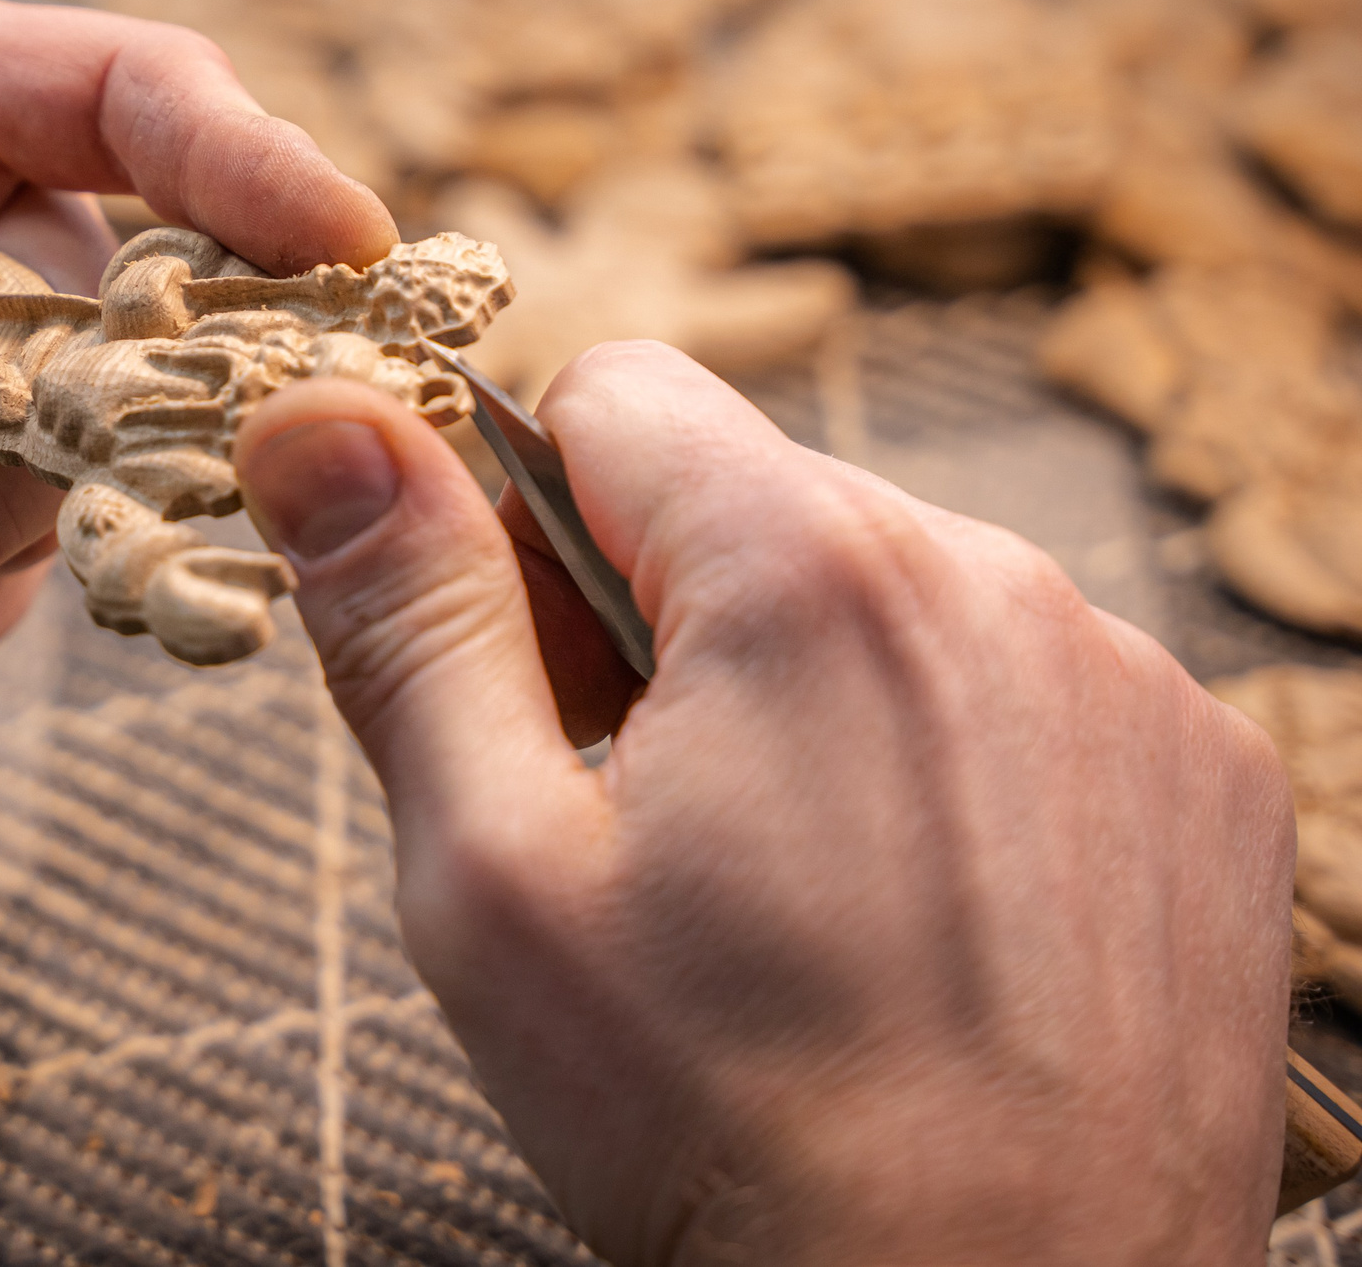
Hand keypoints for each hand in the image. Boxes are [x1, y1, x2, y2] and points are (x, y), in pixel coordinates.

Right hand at [232, 343, 1292, 1263]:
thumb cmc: (725, 1120)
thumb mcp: (495, 871)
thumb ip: (407, 615)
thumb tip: (314, 417)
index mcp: (806, 572)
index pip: (614, 394)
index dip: (526, 524)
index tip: (532, 680)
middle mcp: (992, 579)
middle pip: (750, 498)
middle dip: (663, 617)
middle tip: (640, 822)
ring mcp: (1122, 676)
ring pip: (886, 590)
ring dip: (808, 689)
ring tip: (785, 890)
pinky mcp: (1200, 770)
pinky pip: (1018, 683)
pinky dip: (945, 758)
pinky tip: (915, 914)